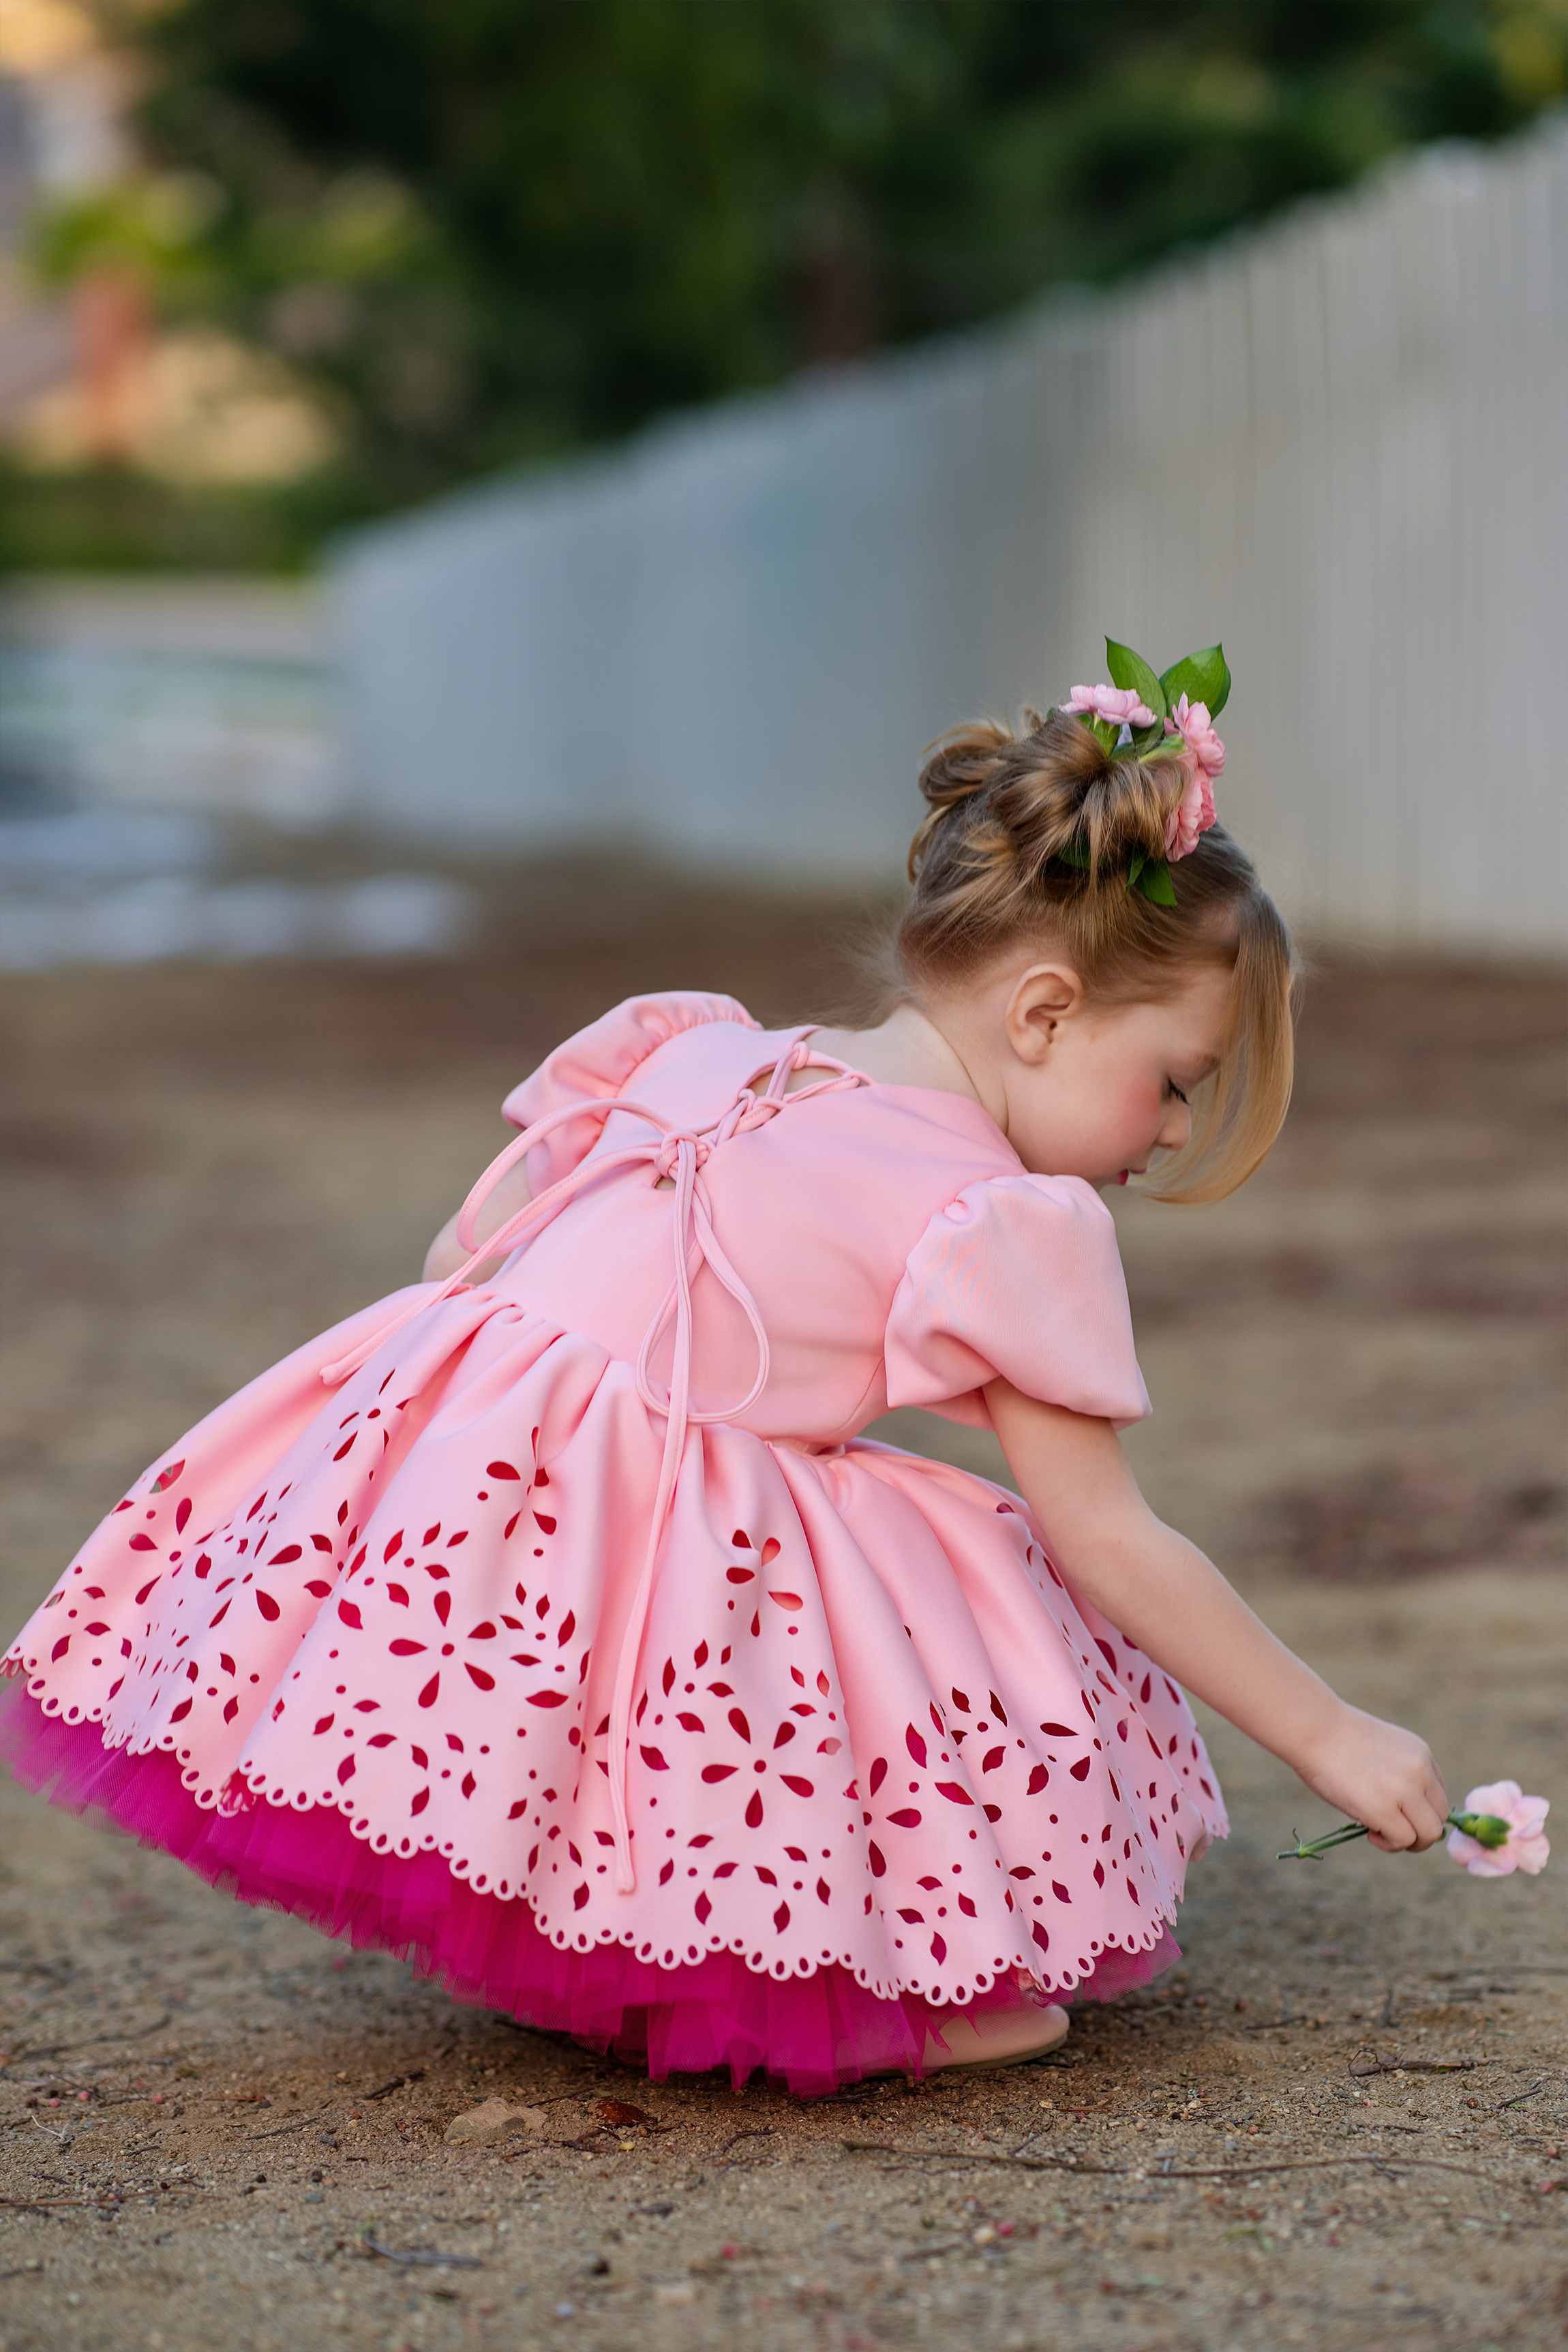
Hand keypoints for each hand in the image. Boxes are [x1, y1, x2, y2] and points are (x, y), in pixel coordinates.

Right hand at [1298, 1704, 1447, 1851]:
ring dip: (1409, 1841)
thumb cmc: (1335, 1738)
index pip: (1438, 1795)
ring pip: (1430, 1833)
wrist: (1313, 1728)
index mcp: (1420, 1753)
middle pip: (1439, 1816)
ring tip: (1380, 1833)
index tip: (1395, 1810)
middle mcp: (1420, 1771)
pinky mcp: (1384, 1809)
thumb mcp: (1382, 1750)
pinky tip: (1369, 1832)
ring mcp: (1405, 1790)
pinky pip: (1403, 1840)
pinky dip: (1389, 1844)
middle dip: (1418, 1829)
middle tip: (1390, 1827)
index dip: (1418, 1810)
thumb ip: (1400, 1774)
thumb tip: (1403, 1811)